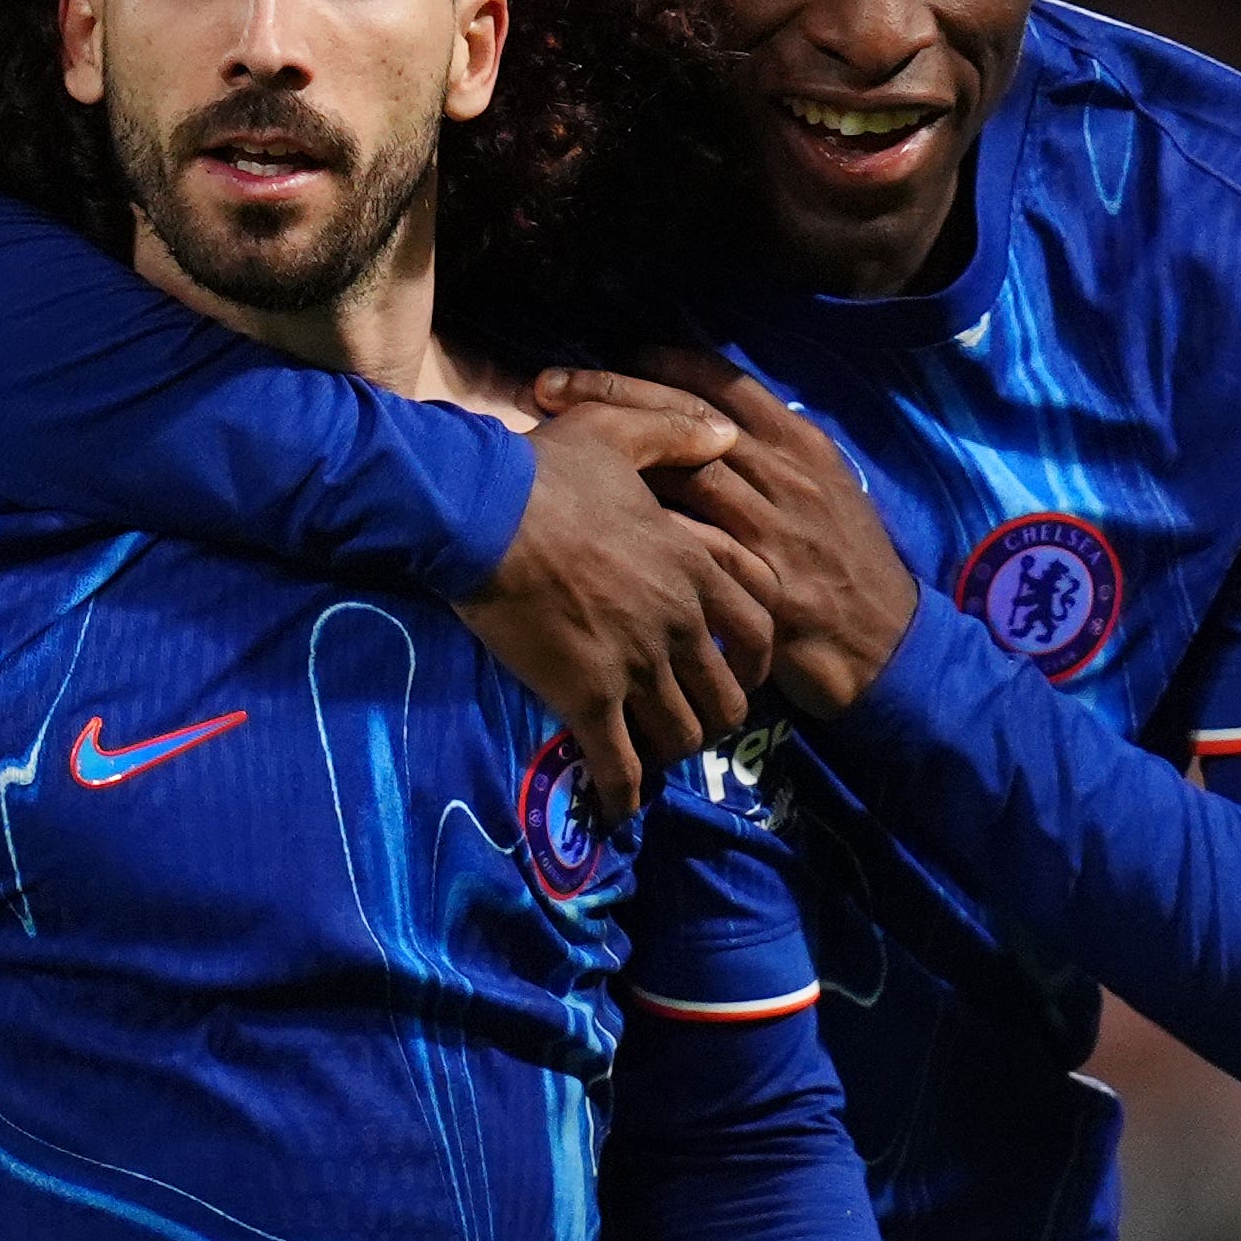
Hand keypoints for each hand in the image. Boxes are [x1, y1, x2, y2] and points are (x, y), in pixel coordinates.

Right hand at [457, 381, 770, 793]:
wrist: (481, 515)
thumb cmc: (545, 471)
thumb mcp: (616, 431)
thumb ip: (675, 434)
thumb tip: (726, 434)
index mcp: (694, 564)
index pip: (760, 625)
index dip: (758, 656)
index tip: (740, 668)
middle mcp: (679, 622)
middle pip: (725, 694)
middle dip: (713, 714)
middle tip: (689, 718)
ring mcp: (636, 665)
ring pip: (682, 735)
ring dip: (671, 751)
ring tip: (651, 754)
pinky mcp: (588, 697)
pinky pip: (620, 765)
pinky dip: (623, 794)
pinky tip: (616, 809)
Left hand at [568, 351, 916, 721]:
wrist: (882, 641)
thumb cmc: (844, 565)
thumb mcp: (824, 493)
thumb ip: (773, 458)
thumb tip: (716, 425)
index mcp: (800, 444)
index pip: (722, 382)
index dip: (661, 363)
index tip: (608, 353)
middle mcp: (786, 473)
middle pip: (685, 415)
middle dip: (613, 393)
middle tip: (548, 384)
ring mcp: (773, 524)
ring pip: (681, 469)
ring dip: (612, 454)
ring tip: (554, 443)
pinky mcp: (760, 577)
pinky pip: (691, 540)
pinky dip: (642, 522)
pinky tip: (591, 515)